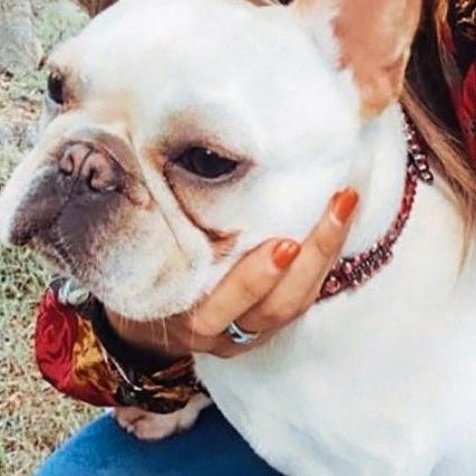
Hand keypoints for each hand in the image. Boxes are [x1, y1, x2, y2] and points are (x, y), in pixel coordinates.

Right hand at [105, 187, 358, 359]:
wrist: (131, 316)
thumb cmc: (134, 261)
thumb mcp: (137, 240)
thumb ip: (151, 209)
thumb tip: (148, 142)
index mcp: (175, 308)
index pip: (220, 304)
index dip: (254, 281)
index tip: (283, 246)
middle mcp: (212, 328)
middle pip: (272, 306)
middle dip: (310, 261)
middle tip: (335, 210)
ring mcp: (239, 333)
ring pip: (291, 307)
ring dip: (324, 258)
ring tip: (343, 207)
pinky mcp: (260, 327)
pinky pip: (296, 304)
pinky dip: (320, 266)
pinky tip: (337, 224)